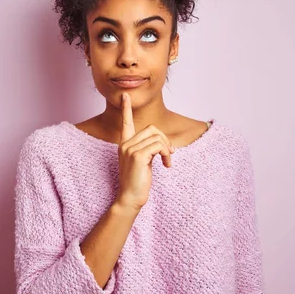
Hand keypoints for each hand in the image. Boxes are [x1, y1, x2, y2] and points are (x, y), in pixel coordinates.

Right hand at [114, 92, 174, 211]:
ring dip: (167, 149)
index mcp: (125, 144)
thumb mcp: (143, 161)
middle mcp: (125, 144)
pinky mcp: (137, 156)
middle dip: (165, 140)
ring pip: (157, 137)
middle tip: (169, 154)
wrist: (130, 197)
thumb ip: (147, 148)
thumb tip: (163, 144)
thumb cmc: (138, 181)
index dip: (125, 109)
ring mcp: (129, 149)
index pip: (126, 122)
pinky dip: (166, 154)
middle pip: (152, 129)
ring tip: (167, 162)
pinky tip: (166, 165)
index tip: (125, 96)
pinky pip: (158, 146)